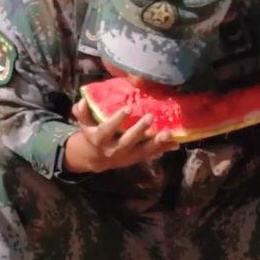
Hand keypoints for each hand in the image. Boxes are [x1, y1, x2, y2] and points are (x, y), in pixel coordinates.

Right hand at [63, 98, 179, 173]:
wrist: (97, 158)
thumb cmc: (93, 134)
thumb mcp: (84, 124)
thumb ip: (83, 113)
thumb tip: (83, 101)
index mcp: (100, 139)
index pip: (107, 129)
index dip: (117, 120)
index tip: (128, 108)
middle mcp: (114, 149)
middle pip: (127, 141)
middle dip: (139, 130)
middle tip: (151, 117)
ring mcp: (127, 155)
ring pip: (143, 150)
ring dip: (157, 143)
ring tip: (168, 134)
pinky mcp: (137, 158)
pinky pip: (151, 154)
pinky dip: (164, 149)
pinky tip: (176, 144)